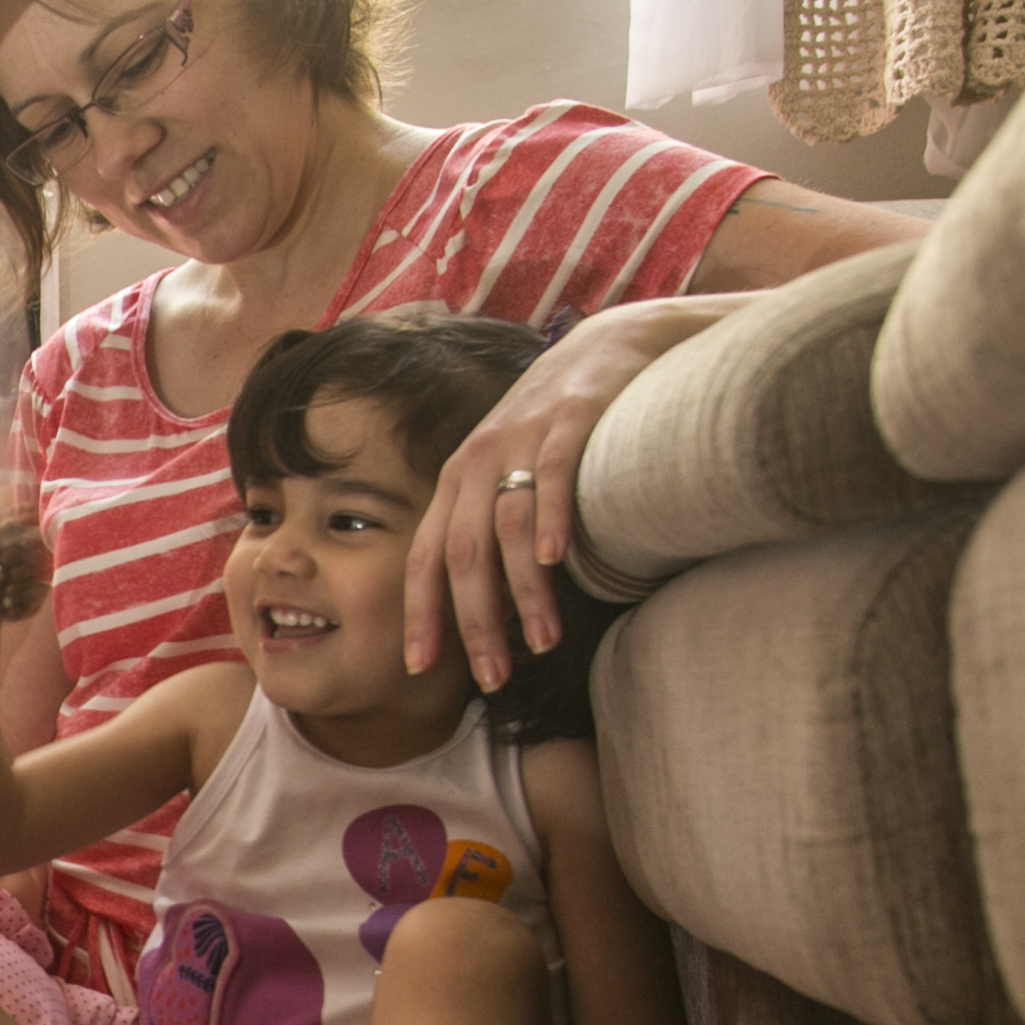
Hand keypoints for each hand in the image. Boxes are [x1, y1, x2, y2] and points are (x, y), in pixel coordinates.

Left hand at [407, 302, 719, 691]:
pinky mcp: (569, 421)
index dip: (419, 615)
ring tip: (542, 641)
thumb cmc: (555, 426)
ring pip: (506, 527)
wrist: (608, 347)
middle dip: (473, 622)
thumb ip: (492, 530)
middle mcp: (477, 462)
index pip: (425, 559)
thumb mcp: (508, 473)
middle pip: (462, 555)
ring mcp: (521, 440)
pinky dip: (549, 519)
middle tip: (492, 677)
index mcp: (456, 482)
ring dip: (522, 591)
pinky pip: (551, 475)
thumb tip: (491, 610)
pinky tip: (553, 561)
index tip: (417, 668)